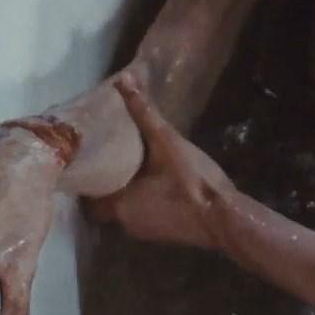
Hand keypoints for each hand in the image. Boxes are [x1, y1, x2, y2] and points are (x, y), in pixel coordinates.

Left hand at [88, 76, 236, 250]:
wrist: (225, 219)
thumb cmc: (191, 182)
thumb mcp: (167, 143)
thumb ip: (144, 113)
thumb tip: (123, 79)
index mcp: (118, 204)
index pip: (89, 197)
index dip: (91, 178)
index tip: (94, 158)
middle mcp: (126, 223)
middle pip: (108, 203)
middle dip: (112, 182)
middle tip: (115, 158)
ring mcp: (146, 232)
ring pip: (128, 210)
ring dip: (131, 193)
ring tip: (136, 168)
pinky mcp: (165, 235)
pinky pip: (146, 215)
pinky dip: (148, 201)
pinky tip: (160, 185)